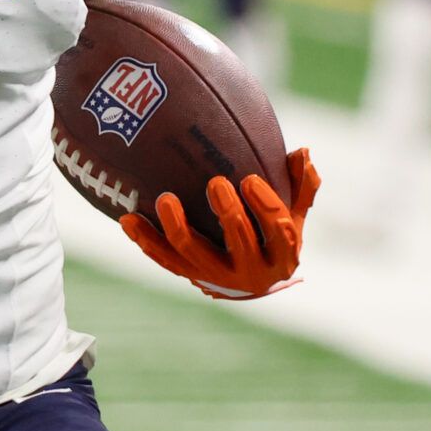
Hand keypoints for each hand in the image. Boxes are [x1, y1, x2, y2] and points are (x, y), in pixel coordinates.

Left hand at [120, 148, 319, 299]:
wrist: (250, 278)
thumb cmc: (273, 234)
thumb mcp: (294, 213)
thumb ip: (301, 185)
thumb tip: (303, 152)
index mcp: (281, 256)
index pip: (278, 230)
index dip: (265, 204)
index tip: (249, 178)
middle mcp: (250, 272)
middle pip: (239, 242)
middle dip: (228, 213)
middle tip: (216, 182)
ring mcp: (215, 277)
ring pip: (193, 255)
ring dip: (177, 227)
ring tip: (165, 199)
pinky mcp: (188, 275)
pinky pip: (164, 259)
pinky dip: (145, 240)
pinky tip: (128, 218)